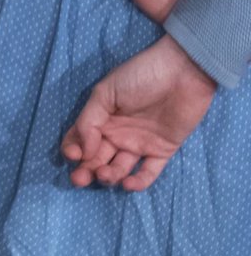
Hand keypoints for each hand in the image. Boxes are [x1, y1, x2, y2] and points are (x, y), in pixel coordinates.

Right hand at [61, 35, 216, 190]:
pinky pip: (148, 172)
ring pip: (119, 168)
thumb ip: (89, 121)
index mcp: (101, 119)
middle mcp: (117, 134)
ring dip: (109, 176)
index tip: (73, 155)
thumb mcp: (105, 92)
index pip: (79, 140)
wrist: (182, 71)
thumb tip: (82, 151)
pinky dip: (138, 182)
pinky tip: (128, 184)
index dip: (72, 150)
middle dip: (86, 171)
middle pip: (96, 159)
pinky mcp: (162, 151)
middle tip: (81, 179)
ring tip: (106, 174)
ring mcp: (139, 144)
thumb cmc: (139, 76)